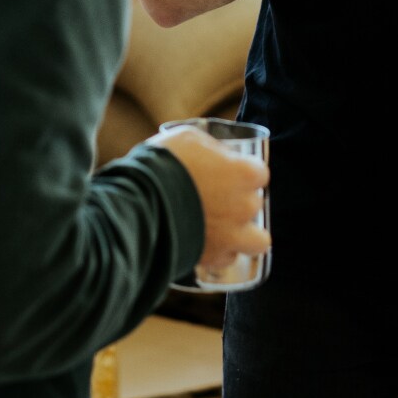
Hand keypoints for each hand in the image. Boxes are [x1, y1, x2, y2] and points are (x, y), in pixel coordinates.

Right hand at [148, 126, 270, 272]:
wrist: (138, 203)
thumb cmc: (163, 164)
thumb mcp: (188, 138)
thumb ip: (211, 148)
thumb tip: (218, 156)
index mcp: (244, 174)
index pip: (259, 173)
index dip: (243, 172)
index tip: (228, 172)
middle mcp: (244, 207)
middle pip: (254, 204)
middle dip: (238, 201)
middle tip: (215, 197)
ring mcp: (231, 236)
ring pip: (258, 241)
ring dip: (244, 234)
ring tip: (225, 229)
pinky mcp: (213, 258)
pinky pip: (227, 258)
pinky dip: (219, 253)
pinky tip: (205, 242)